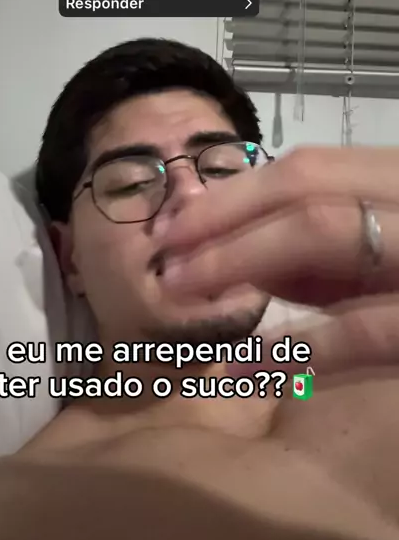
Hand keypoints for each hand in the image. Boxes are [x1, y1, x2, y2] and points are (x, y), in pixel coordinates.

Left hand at [158, 147, 398, 375]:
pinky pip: (363, 330)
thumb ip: (313, 255)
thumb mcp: (368, 263)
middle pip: (304, 189)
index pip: (304, 171)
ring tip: (182, 290)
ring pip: (325, 231)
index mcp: (396, 179)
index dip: (230, 197)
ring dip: (239, 258)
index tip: (171, 228)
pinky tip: (242, 368)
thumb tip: (230, 252)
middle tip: (164, 261)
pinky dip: (295, 345)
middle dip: (223, 221)